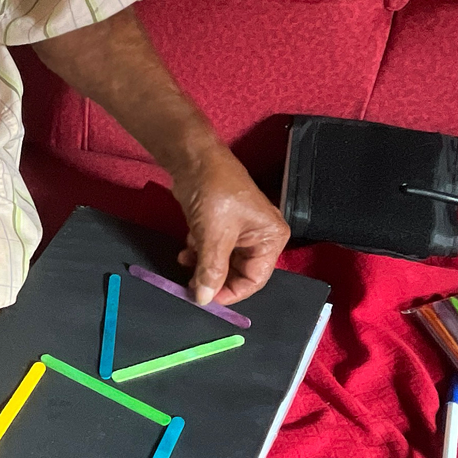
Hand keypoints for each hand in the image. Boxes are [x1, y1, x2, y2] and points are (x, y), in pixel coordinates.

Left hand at [171, 144, 290, 305]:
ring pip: (223, 263)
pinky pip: (213, 250)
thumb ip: (211, 270)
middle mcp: (260, 237)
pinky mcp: (222, 227)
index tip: (208, 299)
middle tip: (192, 286)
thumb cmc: (214, 190)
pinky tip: (186, 249)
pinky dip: (200, 253)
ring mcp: (240, 232)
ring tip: (187, 263)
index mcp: (271, 238)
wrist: (193, 159)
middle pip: (239, 273)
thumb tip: (204, 299)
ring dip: (204, 266)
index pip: (256, 279)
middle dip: (215, 278)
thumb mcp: (213, 235)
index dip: (232, 292)